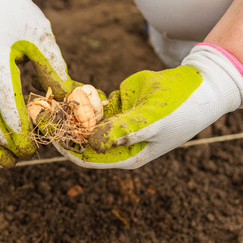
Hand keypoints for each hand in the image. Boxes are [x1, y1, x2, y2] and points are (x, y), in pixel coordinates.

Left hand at [54, 44, 242, 168]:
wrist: (201, 84)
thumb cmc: (182, 108)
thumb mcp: (153, 120)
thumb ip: (123, 131)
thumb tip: (93, 143)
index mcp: (127, 156)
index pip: (88, 158)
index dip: (66, 148)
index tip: (49, 135)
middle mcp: (118, 143)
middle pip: (82, 139)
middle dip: (62, 128)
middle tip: (41, 112)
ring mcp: (117, 123)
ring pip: (84, 121)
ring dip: (67, 112)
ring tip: (49, 99)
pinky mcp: (118, 105)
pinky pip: (93, 104)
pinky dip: (81, 97)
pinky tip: (68, 89)